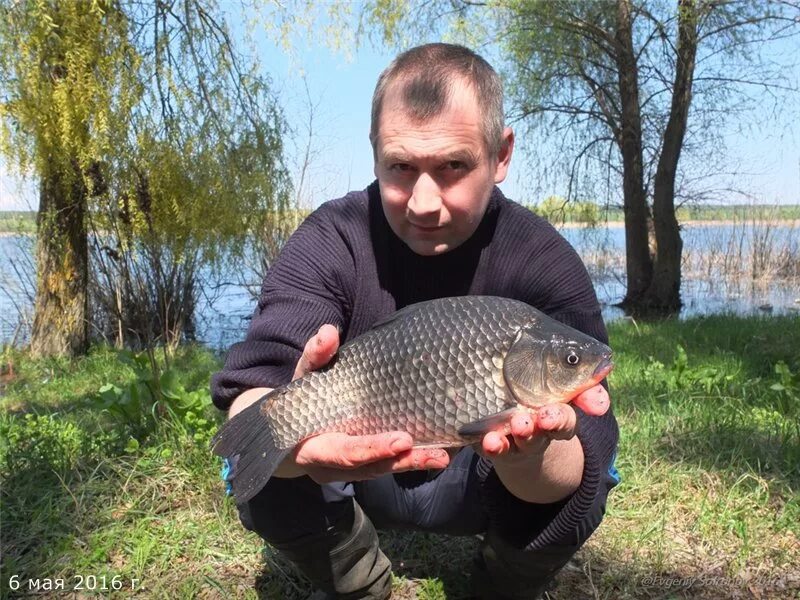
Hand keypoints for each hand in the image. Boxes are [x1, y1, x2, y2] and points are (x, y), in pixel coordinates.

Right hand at [274, 324, 450, 483]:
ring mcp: (347, 470)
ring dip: (413, 463)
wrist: (283, 430)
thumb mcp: (303, 376)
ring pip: (382, 469)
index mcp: (313, 447)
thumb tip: (328, 332)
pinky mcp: (361, 467)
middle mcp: (330, 466)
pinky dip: (410, 460)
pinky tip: (438, 453)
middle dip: (402, 461)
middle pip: (370, 468)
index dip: (372, 448)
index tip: (402, 440)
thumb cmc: (296, 399)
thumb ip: (315, 356)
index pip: (344, 453)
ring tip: (443, 456)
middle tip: (436, 455)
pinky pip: (387, 465)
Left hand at [479, 384, 610, 464]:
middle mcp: (540, 431)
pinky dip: (494, 446)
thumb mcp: (557, 389)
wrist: (514, 435)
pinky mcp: (494, 444)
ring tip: (519, 424)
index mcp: (558, 415)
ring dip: (524, 433)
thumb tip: (606, 368)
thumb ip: (580, 384)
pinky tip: (490, 440)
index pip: (570, 415)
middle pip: (550, 430)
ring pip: (524, 440)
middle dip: (552, 423)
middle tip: (545, 417)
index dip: (575, 412)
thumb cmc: (538, 401)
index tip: (585, 408)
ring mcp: (517, 440)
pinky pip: (495, 448)